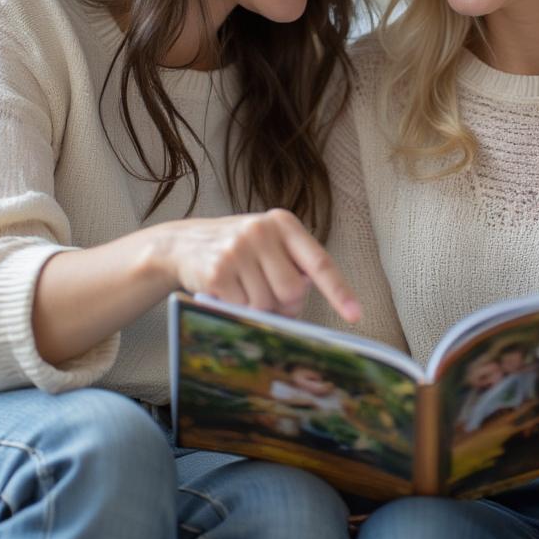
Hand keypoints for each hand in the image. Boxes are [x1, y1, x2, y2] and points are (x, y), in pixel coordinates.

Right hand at [152, 208, 361, 323]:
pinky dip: (237, 309)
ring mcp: (238, 250)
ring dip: (258, 308)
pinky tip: (226, 292)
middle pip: (293, 291)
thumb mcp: (268, 244)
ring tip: (243, 289)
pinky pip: (242, 309)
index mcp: (283, 223)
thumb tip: (301, 307)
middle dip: (284, 304)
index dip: (339, 291)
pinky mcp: (218, 271)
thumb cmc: (238, 249)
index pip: (320, 262)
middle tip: (268, 295)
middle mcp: (262, 231)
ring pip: (267, 304)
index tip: (356, 314)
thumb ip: (292, 266)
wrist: (182, 243)